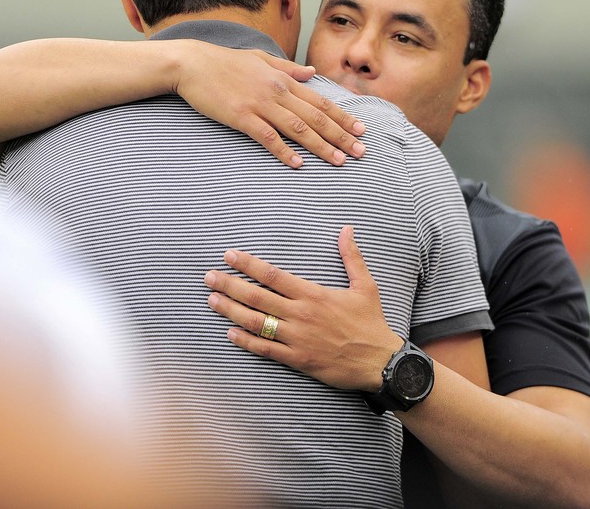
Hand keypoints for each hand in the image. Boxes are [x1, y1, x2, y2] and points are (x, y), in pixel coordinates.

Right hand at [173, 43, 365, 167]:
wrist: (192, 63)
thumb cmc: (225, 62)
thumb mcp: (261, 58)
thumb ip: (288, 67)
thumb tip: (312, 73)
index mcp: (284, 79)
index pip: (321, 102)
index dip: (343, 117)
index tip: (361, 130)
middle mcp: (277, 91)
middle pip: (316, 117)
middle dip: (341, 136)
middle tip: (360, 152)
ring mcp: (260, 104)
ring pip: (298, 128)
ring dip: (321, 146)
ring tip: (339, 161)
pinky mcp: (241, 116)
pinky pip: (267, 137)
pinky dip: (283, 151)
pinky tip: (297, 164)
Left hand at [204, 226, 402, 390]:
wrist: (380, 361)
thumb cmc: (371, 322)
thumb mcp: (365, 285)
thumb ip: (351, 257)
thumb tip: (346, 229)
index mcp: (313, 294)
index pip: (273, 275)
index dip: (248, 264)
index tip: (230, 255)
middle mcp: (301, 314)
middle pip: (257, 296)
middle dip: (230, 285)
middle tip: (209, 277)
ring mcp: (296, 338)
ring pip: (256, 322)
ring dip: (231, 310)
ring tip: (212, 301)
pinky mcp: (297, 359)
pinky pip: (265, 349)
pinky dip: (245, 341)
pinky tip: (230, 333)